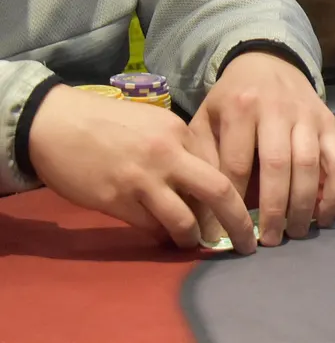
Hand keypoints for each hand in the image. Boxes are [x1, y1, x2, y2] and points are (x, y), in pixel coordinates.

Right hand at [28, 84, 257, 252]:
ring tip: (199, 245)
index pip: (221, 165)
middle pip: (218, 192)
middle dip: (237, 222)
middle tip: (246, 242)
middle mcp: (168, 154)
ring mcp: (142, 180)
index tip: (245, 209)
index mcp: (180, 131)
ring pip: (185, 220)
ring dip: (196, 238)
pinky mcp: (117, 201)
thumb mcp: (153, 124)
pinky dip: (163, 237)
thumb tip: (200, 183)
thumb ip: (178, 148)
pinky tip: (167, 240)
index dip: (235, 192)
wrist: (56, 123)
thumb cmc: (106, 122)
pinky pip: (151, 228)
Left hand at [189, 51, 334, 246]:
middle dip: (274, 210)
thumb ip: (204, 158)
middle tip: (269, 241)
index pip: (235, 165)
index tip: (223, 236)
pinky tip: (326, 215)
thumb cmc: (231, 100)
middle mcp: (277, 110)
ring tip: (295, 233)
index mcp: (240, 108)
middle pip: (277, 166)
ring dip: (304, 204)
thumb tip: (203, 210)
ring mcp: (307, 115)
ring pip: (310, 164)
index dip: (229, 205)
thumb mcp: (205, 120)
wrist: (266, 62)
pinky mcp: (330, 121)